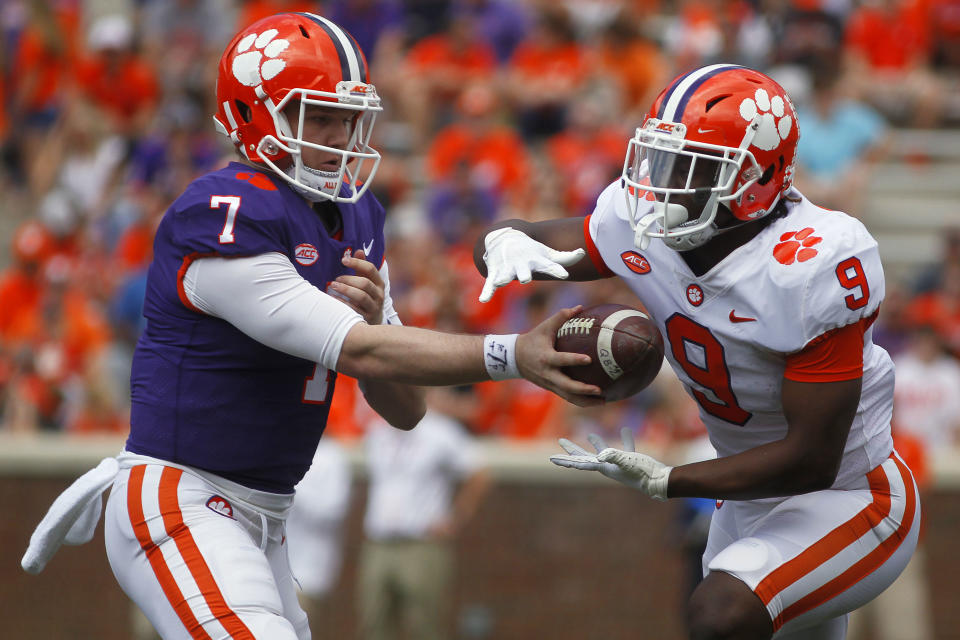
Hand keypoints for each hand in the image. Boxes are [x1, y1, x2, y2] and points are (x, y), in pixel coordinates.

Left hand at [331, 250, 384, 324]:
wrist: (374, 321)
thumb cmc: (367, 297)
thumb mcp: (367, 282)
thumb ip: (362, 268)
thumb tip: (359, 251)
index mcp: (379, 283)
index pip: (370, 269)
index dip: (357, 263)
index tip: (343, 260)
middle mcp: (379, 295)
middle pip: (365, 283)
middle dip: (349, 279)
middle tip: (336, 279)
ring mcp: (374, 307)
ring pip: (361, 296)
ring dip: (345, 290)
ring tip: (333, 286)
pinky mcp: (366, 318)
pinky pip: (353, 309)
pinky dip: (342, 302)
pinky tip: (333, 298)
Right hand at [479, 227, 584, 302]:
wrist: (504, 239)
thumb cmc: (531, 251)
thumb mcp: (547, 254)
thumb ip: (565, 257)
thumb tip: (583, 252)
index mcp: (536, 261)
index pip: (548, 266)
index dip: (556, 270)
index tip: (563, 275)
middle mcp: (521, 264)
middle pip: (523, 271)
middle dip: (523, 274)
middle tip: (525, 279)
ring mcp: (507, 268)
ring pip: (505, 275)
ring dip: (503, 278)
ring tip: (502, 281)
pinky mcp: (495, 273)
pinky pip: (490, 284)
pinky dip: (487, 291)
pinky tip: (484, 300)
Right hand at [516, 306, 603, 407]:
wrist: (514, 359)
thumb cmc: (533, 340)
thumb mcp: (544, 327)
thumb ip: (561, 317)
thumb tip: (581, 307)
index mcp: (546, 358)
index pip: (561, 360)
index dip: (574, 360)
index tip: (589, 359)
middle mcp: (548, 374)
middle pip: (566, 386)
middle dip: (582, 389)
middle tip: (599, 389)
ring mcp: (550, 384)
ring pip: (568, 397)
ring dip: (586, 400)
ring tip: (604, 400)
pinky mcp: (552, 389)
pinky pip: (568, 398)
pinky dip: (582, 401)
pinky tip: (597, 400)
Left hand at [549, 428, 671, 499]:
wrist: (661, 482)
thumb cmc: (643, 472)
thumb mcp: (627, 461)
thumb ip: (613, 456)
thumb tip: (600, 455)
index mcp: (603, 467)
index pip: (580, 463)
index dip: (566, 460)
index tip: (552, 458)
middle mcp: (608, 467)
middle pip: (586, 458)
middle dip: (573, 450)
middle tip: (561, 441)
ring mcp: (620, 464)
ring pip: (604, 452)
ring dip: (596, 444)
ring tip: (590, 434)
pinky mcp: (632, 461)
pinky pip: (625, 449)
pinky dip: (624, 439)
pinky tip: (625, 430)